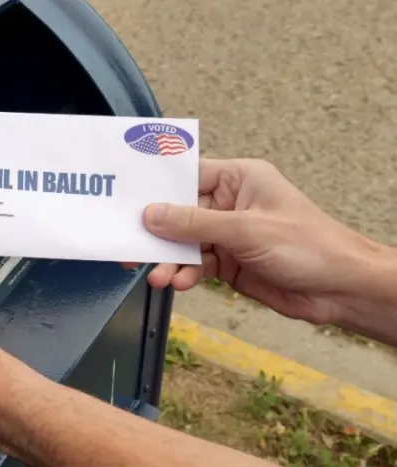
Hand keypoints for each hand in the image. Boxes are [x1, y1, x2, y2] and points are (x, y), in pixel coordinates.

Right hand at [140, 158, 386, 324]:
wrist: (340, 290)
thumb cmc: (310, 246)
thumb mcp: (245, 230)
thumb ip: (194, 223)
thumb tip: (152, 214)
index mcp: (239, 179)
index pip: (187, 175)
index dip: (157, 187)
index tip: (127, 197)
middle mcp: (230, 204)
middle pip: (179, 213)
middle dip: (157, 232)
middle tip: (130, 244)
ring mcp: (227, 234)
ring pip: (183, 243)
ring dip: (168, 259)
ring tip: (158, 275)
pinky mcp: (228, 262)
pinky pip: (194, 264)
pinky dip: (183, 274)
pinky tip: (178, 282)